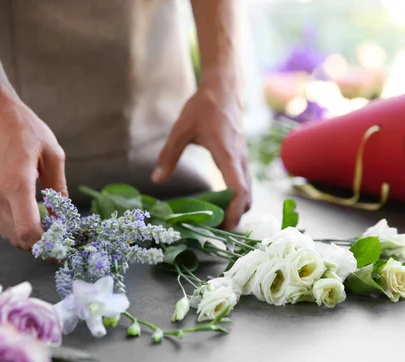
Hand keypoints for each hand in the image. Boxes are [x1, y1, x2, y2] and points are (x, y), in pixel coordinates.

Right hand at [0, 95, 66, 248]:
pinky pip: (4, 224)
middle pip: (18, 240)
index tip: (64, 246)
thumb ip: (59, 189)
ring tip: (52, 232)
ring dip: (30, 240)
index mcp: (16, 184)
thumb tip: (64, 219)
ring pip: (9, 236)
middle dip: (41, 247)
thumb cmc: (25, 130)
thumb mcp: (53, 155)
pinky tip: (38, 220)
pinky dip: (20, 229)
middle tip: (62, 242)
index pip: (28, 231)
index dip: (47, 246)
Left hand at [152, 78, 251, 228]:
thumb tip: (157, 180)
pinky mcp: (241, 157)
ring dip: (237, 207)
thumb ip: (168, 155)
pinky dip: (236, 196)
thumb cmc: (203, 107)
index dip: (235, 211)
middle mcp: (240, 159)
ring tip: (217, 220)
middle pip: (247, 195)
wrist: (223, 88)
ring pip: (247, 190)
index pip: (239, 189)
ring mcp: (243, 158)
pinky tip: (220, 202)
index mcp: (227, 154)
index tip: (226, 227)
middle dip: (236, 215)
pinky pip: (244, 182)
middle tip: (216, 230)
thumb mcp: (181, 130)